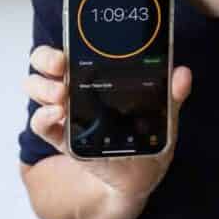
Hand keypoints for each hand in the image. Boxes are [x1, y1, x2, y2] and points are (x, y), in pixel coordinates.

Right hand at [25, 46, 192, 204]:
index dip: (63, 44)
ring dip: (43, 87)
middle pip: (44, 65)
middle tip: (61, 64)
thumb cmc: (146, 137)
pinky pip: (42, 124)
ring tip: (61, 94)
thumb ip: (172, 93)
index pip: (69, 52)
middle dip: (46, 59)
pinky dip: (44, 116)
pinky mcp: (63, 138)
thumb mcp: (163, 113)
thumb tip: (182, 74)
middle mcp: (74, 90)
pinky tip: (59, 114)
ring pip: (37, 89)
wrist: (140, 175)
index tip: (71, 46)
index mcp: (95, 77)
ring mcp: (66, 114)